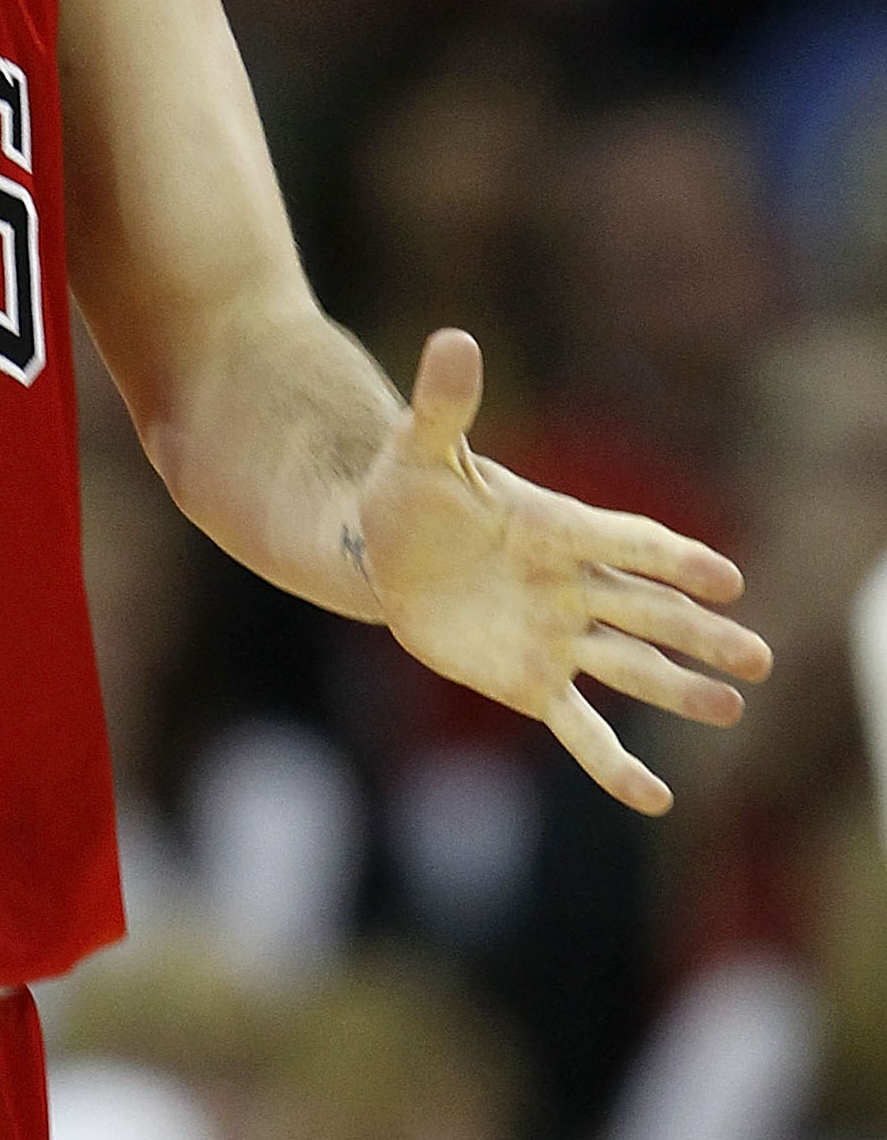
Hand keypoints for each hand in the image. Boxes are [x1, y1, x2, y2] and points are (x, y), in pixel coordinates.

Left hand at [354, 330, 769, 813]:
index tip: (723, 578)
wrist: (380, 546)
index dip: (673, 559)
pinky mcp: (530, 682)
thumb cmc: (408, 491)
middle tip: (759, 656)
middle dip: (699, 634)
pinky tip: (657, 800)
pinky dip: (613, 765)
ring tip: (734, 707)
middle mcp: (572, 585)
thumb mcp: (420, 448)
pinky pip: (582, 728)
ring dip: (680, 689)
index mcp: (557, 526)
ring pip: (631, 668)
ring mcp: (558, 637)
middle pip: (647, 611)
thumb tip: (453, 339)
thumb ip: (444, 403)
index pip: (627, 542)